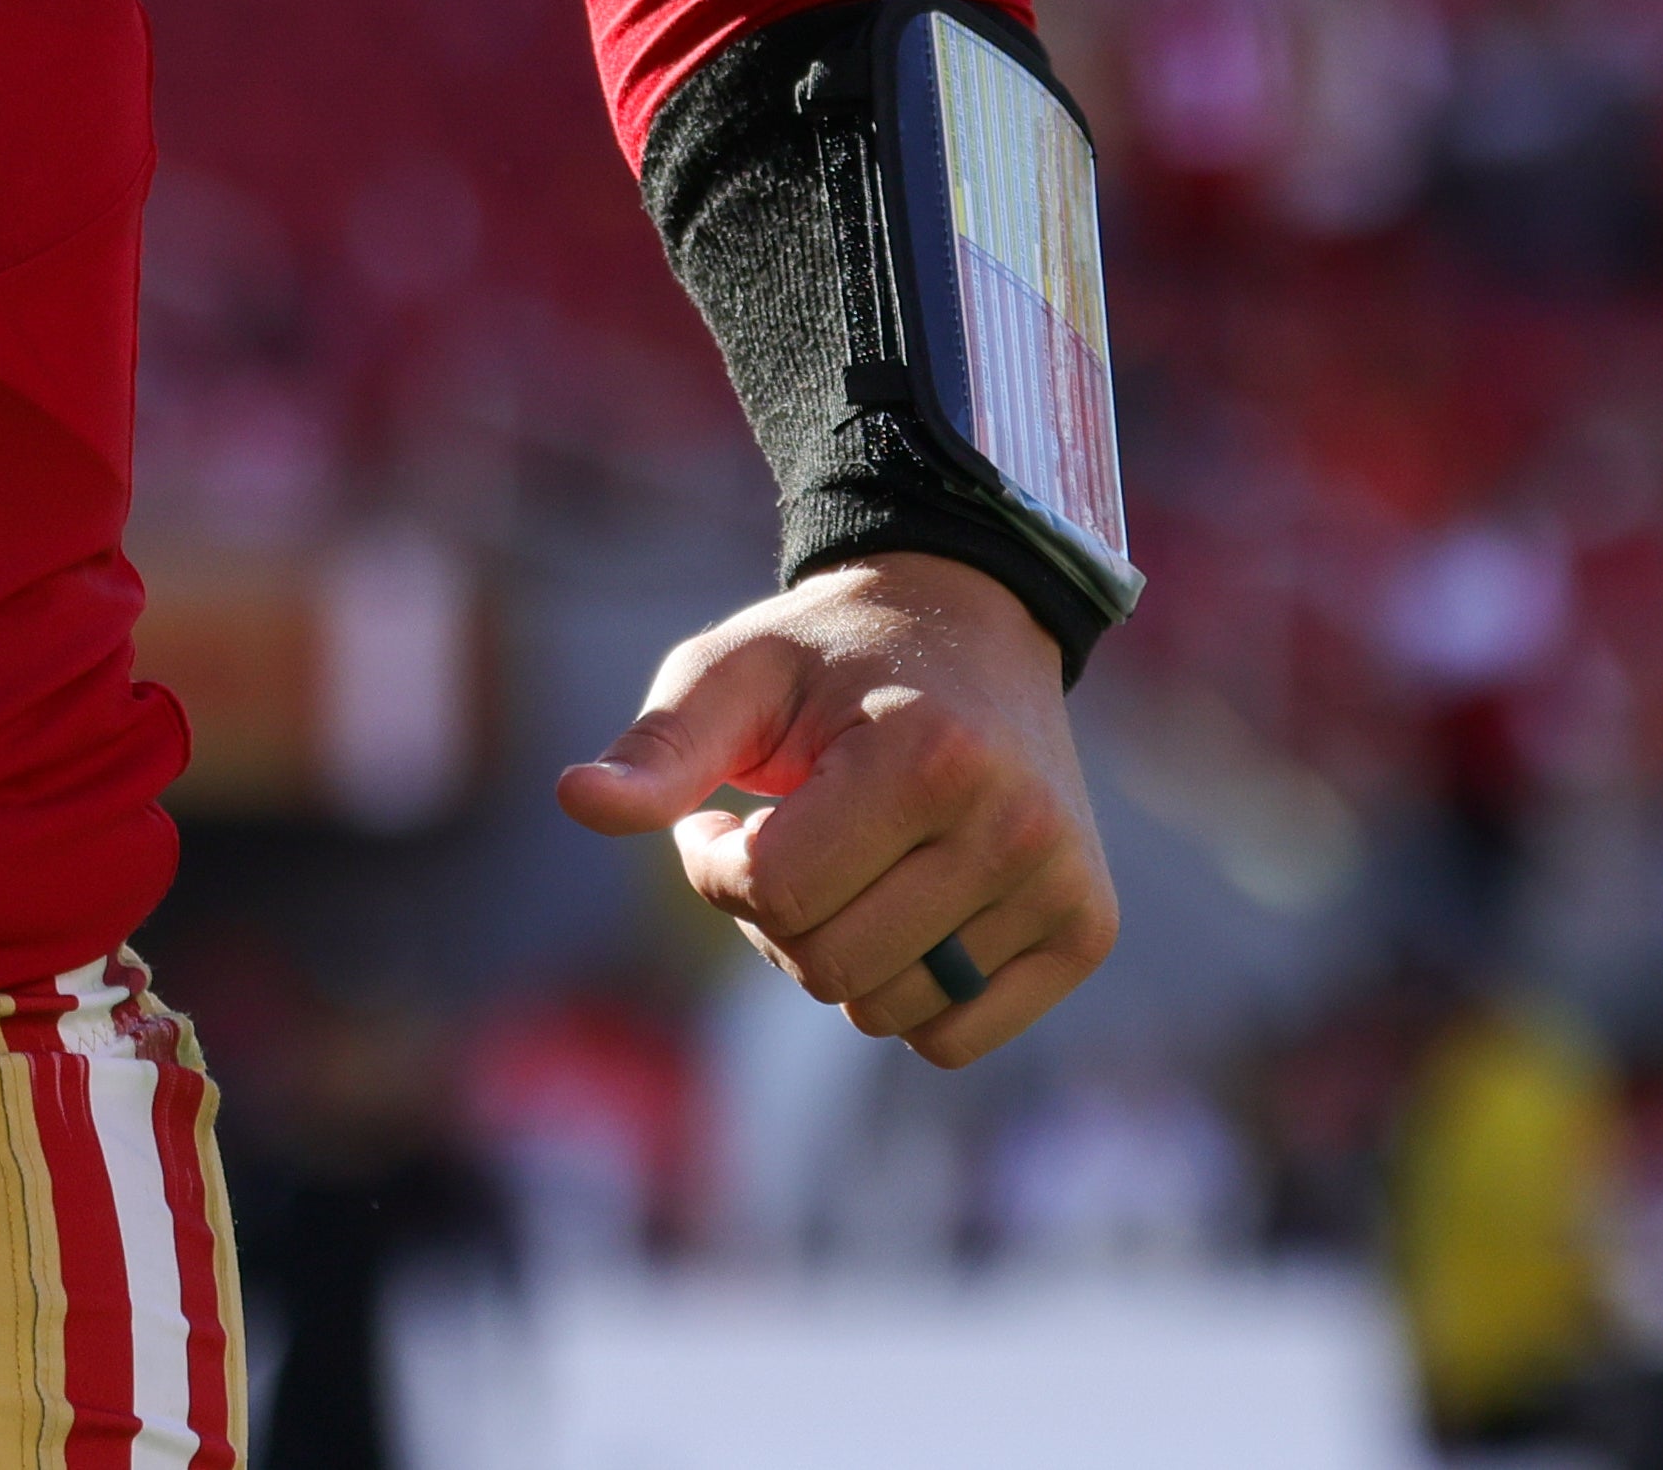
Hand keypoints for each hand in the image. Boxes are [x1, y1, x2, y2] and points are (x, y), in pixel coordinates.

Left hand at [551, 552, 1114, 1070]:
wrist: (968, 625)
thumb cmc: (829, 656)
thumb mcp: (730, 673)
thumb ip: (658, 749)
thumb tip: (574, 801)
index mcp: (928, 756)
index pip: (776, 889)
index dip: (714, 866)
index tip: (718, 814)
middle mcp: (1015, 827)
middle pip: (828, 961)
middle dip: (769, 914)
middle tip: (779, 836)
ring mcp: (1063, 886)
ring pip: (884, 1010)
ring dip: (833, 955)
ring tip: (843, 863)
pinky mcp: (1088, 932)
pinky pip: (953, 1039)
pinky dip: (902, 995)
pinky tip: (901, 907)